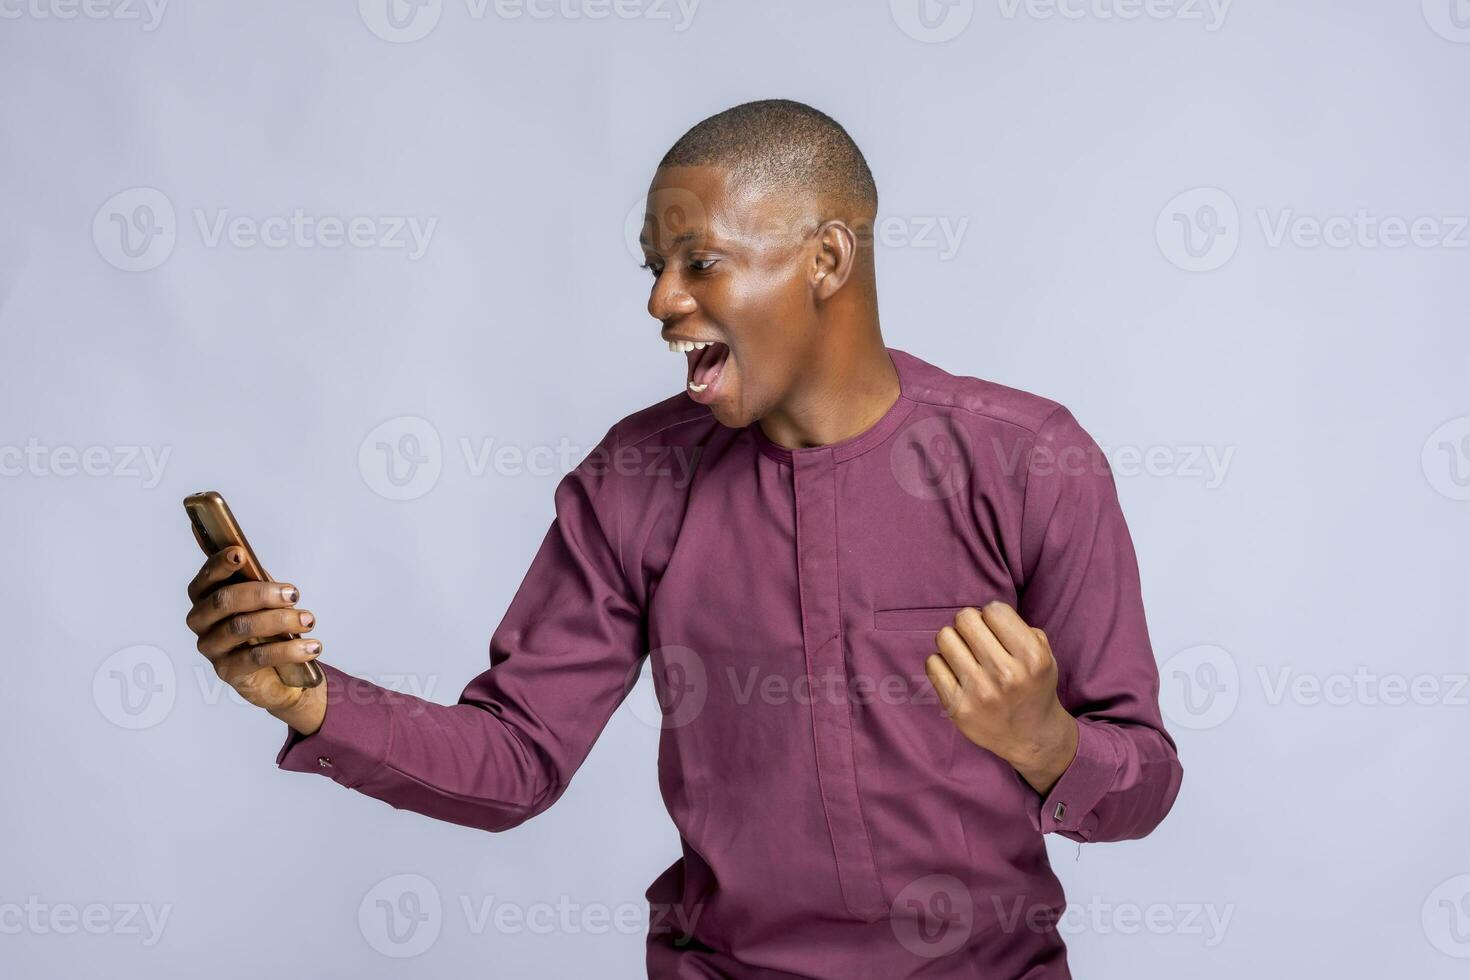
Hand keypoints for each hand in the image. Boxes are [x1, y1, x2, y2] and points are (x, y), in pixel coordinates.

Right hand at [185, 547, 326, 733]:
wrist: (281, 673)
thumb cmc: (269, 629)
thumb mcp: (265, 602)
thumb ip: (259, 584)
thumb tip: (263, 571)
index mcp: (206, 599)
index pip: (205, 579)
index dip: (219, 565)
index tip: (241, 553)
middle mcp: (201, 623)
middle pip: (223, 601)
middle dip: (261, 593)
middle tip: (293, 593)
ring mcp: (211, 648)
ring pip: (241, 627)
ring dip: (280, 620)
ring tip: (308, 620)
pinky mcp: (226, 671)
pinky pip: (257, 657)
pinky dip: (288, 650)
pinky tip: (311, 647)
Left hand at [923, 601, 1077, 794]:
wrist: (1031, 736)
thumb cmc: (1033, 687)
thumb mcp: (1044, 655)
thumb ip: (1020, 628)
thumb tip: (984, 612)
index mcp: (1032, 658)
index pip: (994, 610)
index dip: (992, 615)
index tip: (994, 628)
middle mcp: (1006, 675)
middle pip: (965, 619)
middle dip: (969, 623)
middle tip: (975, 638)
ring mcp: (979, 693)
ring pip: (945, 637)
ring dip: (954, 641)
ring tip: (965, 653)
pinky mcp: (957, 708)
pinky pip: (933, 663)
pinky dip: (942, 663)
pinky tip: (956, 671)